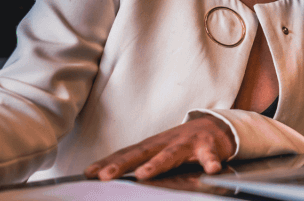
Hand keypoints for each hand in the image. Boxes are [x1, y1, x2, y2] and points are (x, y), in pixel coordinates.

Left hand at [84, 116, 235, 180]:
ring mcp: (187, 143)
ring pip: (170, 154)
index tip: (89, 174)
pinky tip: (211, 169)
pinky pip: (209, 155)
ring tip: (144, 175)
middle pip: (141, 153)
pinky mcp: (208, 147)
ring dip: (157, 164)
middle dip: (122, 165)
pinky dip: (210, 161)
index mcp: (152, 146)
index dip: (107, 163)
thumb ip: (140, 162)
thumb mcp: (159, 151)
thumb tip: (111, 173)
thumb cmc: (181, 143)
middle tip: (105, 176)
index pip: (126, 154)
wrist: (214, 126)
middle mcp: (166, 142)